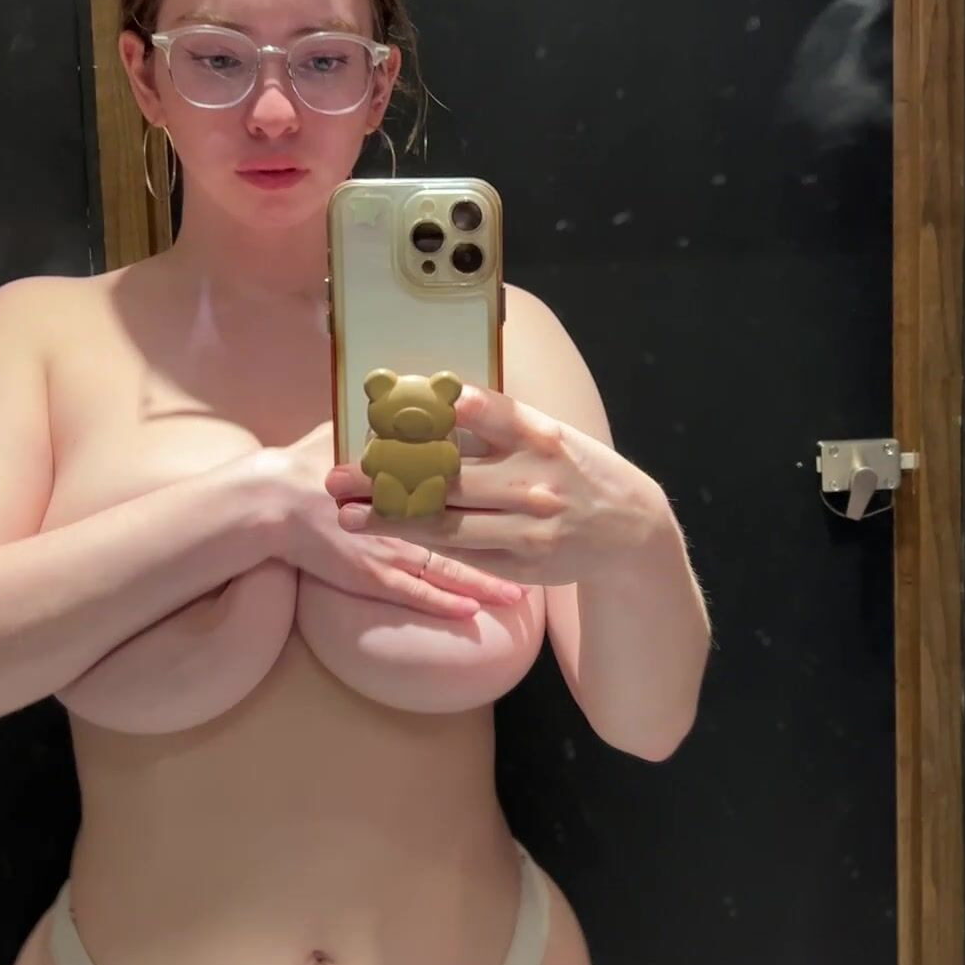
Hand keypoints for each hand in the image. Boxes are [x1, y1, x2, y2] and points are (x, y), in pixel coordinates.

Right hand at [262, 424, 528, 619]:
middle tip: (545, 550)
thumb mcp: (343, 431)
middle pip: (470, 528)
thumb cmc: (300, 463)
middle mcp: (405, 513)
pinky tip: (472, 612)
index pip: (461, 480)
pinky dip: (445, 603)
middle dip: (509, 541)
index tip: (532, 494)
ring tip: (520, 595)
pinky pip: (416, 593)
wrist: (264, 502)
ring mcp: (391, 548)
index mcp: (402, 473)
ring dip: (486, 581)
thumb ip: (377, 421)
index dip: (500, 487)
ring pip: (450, 568)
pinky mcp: (371, 576)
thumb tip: (402, 397)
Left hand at [329, 385, 670, 585]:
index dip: (438, 407)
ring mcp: (528, 525)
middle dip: (386, 476)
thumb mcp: (546, 435)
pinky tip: (384, 532)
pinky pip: (460, 551)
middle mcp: (534, 480)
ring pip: (446, 522)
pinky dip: (417, 540)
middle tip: (336, 475)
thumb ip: (495, 422)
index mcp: (540, 436)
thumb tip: (423, 405)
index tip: (388, 404)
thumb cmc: (571, 469)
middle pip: (447, 476)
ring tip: (345, 513)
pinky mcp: (522, 560)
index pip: (486, 412)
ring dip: (389, 518)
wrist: (628, 530)